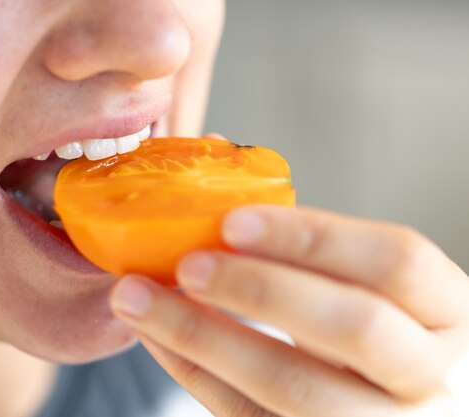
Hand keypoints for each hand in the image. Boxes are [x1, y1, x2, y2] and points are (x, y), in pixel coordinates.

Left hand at [109, 206, 468, 416]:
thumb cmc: (372, 333)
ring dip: (203, 337)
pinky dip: (193, 373)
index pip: (398, 262)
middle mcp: (429, 377)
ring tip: (138, 299)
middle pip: (355, 327)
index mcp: (447, 314)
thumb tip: (212, 168)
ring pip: (293, 387)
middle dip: (260, 289)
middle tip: (186, 264)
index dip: (314, 236)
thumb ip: (306, 245)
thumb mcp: (367, 289)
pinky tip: (156, 337)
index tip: (233, 220)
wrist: (388, 409)